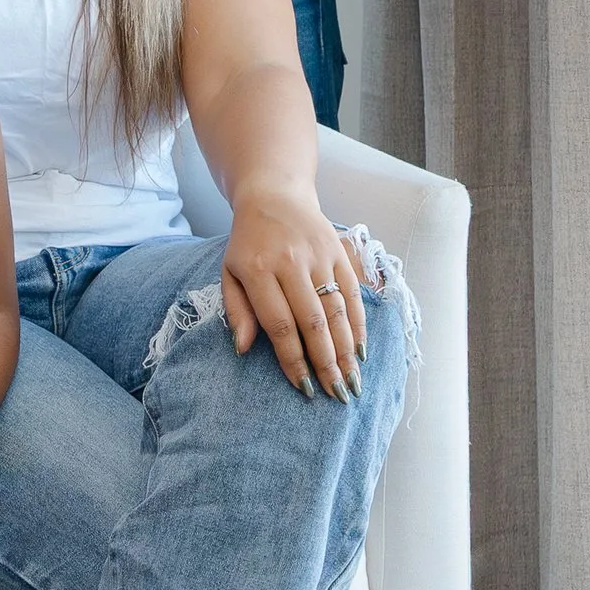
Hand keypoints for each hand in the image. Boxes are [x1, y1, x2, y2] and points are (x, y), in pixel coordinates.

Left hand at [221, 185, 368, 397]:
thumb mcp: (229, 272)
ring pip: (337, 310)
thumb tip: (243, 350)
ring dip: (347, 350)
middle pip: (313, 322)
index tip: (303, 388)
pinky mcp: (338, 252)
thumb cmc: (248, 242)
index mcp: (258, 270)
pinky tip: (360, 350)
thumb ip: (237, 312)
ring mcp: (319, 256)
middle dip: (326, 363)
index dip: (293, 359)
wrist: (274, 194)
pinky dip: (358, 324)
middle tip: (336, 395)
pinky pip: (352, 293)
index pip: (280, 324)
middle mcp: (291, 263)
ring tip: (352, 381)